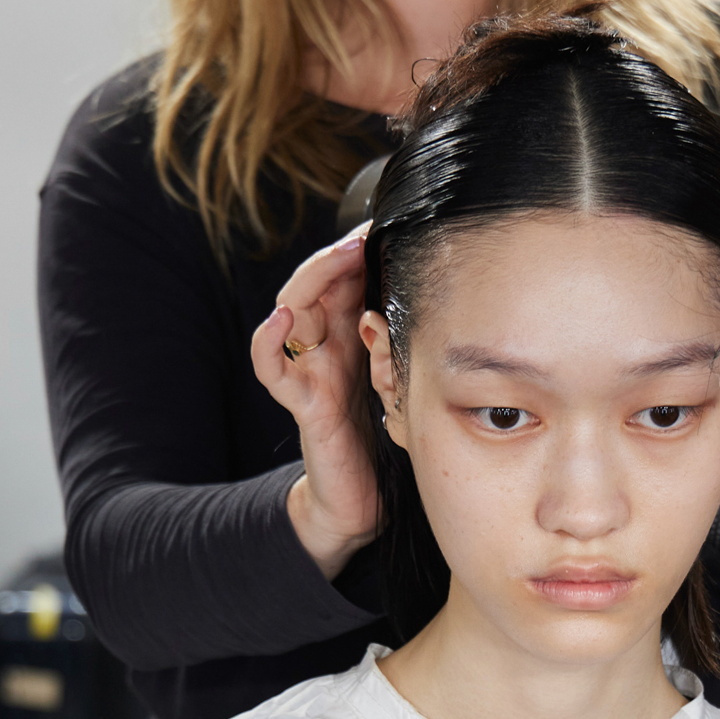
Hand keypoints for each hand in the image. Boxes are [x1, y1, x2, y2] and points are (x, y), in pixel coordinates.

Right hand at [251, 226, 379, 579]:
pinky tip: (279, 318)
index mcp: (353, 337)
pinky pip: (272, 368)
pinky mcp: (303, 403)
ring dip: (313, 278)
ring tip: (337, 256)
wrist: (363, 495)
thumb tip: (451, 300)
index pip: (348, 278)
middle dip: (339, 254)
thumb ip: (414, 340)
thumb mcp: (408, 375)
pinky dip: (267, 341)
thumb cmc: (384, 437)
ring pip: (293, 311)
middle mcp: (327, 348)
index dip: (360, 249)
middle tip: (365, 232)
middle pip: (318, 284)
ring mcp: (310, 371)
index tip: (387, 222)